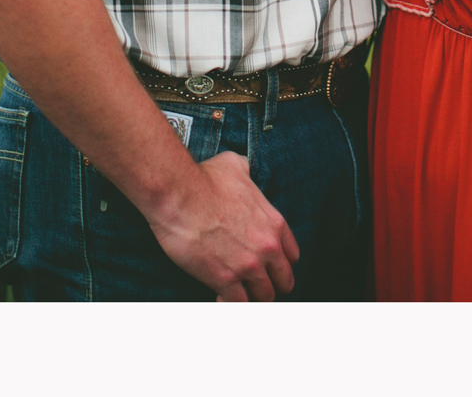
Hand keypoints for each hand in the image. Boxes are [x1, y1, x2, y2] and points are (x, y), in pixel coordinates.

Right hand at [148, 151, 299, 300]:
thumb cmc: (204, 177)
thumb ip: (248, 173)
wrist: (179, 193)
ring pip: (263, 297)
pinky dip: (230, 303)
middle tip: (254, 283)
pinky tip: (220, 296)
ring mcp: (247, 266)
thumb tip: (244, 171)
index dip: (280, 262)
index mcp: (274, 223)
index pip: (292, 256)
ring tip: (237, 291)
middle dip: (270, 283)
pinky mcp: (224, 280)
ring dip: (251, 296)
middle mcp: (267, 247)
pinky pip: (238, 305)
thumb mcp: (237, 166)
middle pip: (283, 282)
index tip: (268, 264)